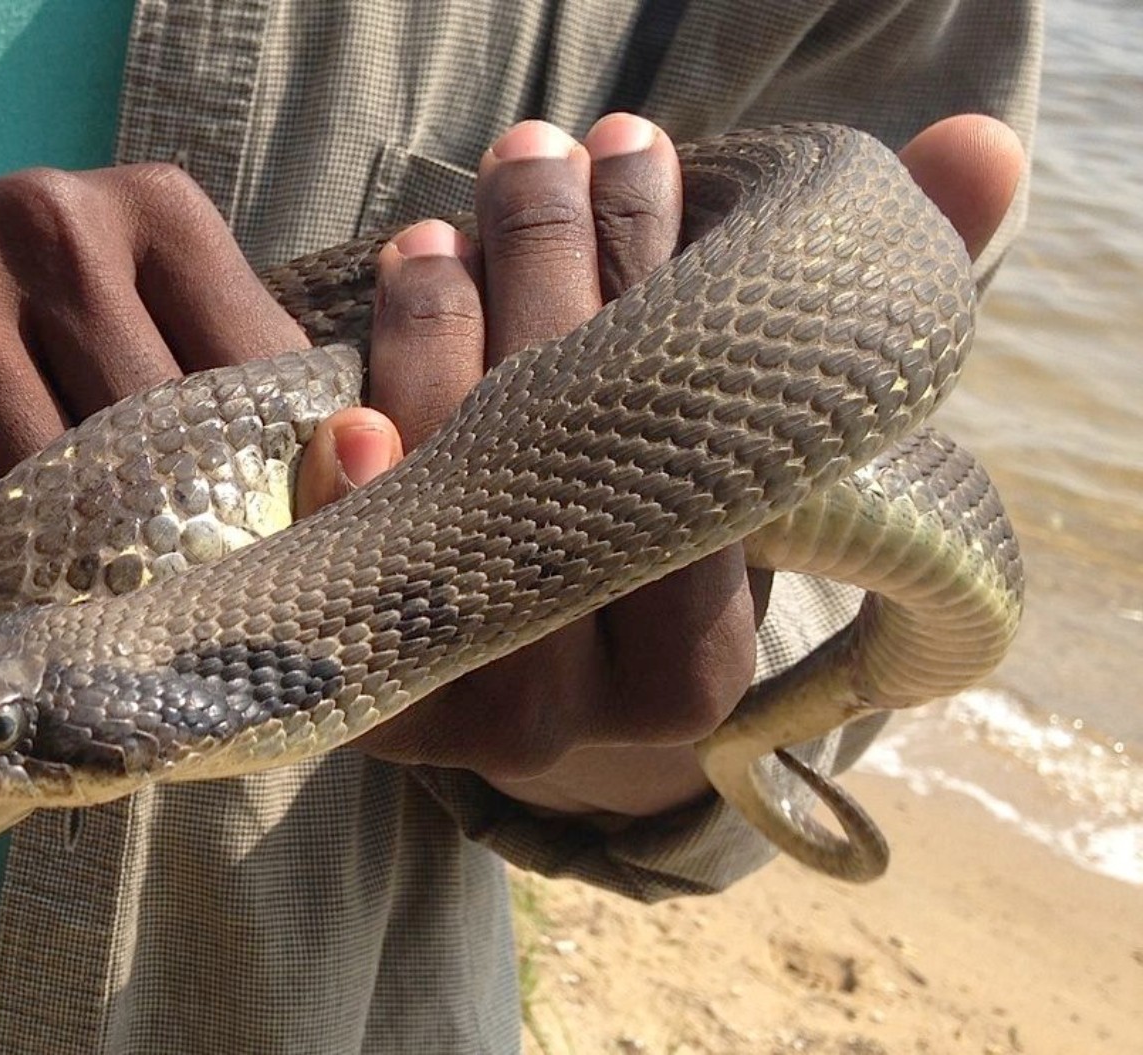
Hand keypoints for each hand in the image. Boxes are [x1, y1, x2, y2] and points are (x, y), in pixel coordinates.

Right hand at [0, 163, 307, 611]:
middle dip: (172, 536)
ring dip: (75, 563)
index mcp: (149, 208)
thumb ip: (204, 376)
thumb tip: (339, 482)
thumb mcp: (102, 318)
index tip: (271, 565)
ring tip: (89, 623)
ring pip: (57, 475)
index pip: (254, 368)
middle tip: (178, 623)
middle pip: (160, 431)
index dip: (272, 482)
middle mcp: (53, 217)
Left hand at [296, 113, 1023, 817]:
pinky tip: (347, 406)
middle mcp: (573, 718)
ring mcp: (451, 716)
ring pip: (447, 516)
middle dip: (548, 283)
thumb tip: (977, 150)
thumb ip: (840, 334)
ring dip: (436, 348)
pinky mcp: (359, 699)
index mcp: (691, 674)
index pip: (677, 473)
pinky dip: (342, 493)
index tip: (639, 163)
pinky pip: (348, 584)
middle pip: (556, 481)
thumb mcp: (741, 460)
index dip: (652, 293)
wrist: (516, 673)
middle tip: (536, 158)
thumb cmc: (640, 540)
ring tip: (443, 230)